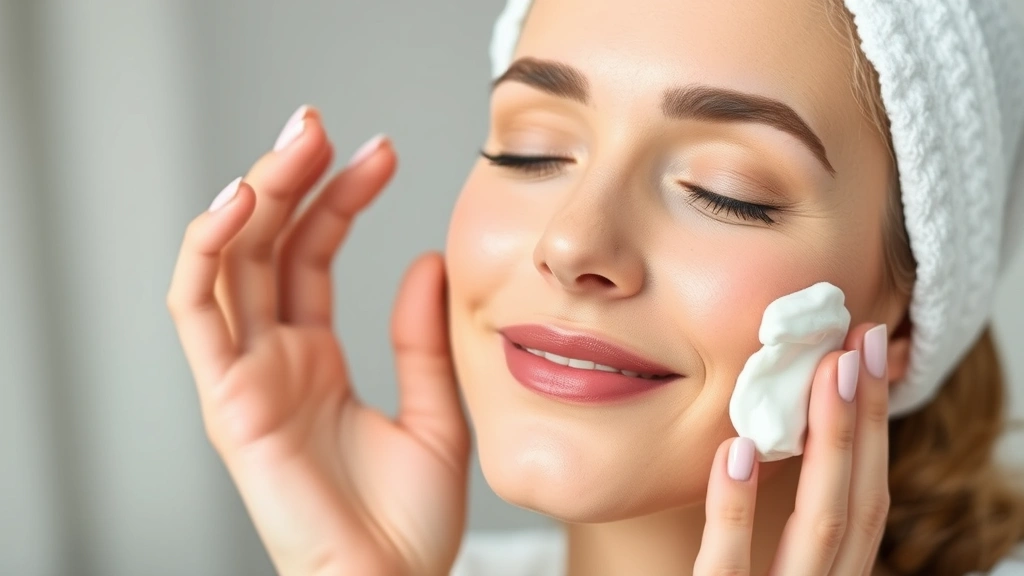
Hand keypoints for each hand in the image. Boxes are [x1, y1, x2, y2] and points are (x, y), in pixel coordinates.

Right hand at [166, 107, 469, 575]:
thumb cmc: (408, 522)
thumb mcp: (433, 408)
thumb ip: (421, 337)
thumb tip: (426, 259)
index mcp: (314, 358)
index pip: (313, 253)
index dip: (340, 197)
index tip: (381, 152)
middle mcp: (273, 358)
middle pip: (265, 245)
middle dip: (290, 177)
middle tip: (321, 123)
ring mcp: (245, 377)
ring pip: (228, 262)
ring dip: (250, 195)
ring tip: (292, 145)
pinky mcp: (227, 401)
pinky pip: (197, 313)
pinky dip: (207, 252)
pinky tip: (242, 202)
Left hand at [694, 323, 890, 575]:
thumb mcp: (769, 567)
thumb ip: (783, 520)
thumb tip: (784, 426)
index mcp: (831, 572)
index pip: (867, 497)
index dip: (872, 425)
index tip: (866, 351)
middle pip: (858, 501)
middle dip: (864, 418)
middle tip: (860, 340)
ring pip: (821, 525)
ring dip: (829, 443)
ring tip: (826, 371)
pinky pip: (728, 566)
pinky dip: (736, 508)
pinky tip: (736, 449)